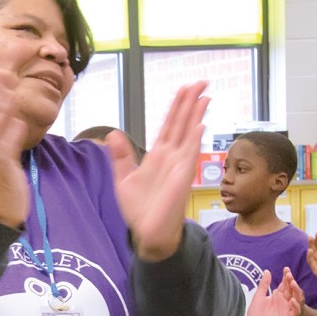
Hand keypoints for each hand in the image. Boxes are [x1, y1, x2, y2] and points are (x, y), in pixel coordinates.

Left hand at [113, 82, 208, 261]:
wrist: (148, 233)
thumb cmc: (139, 209)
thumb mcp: (123, 179)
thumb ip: (120, 156)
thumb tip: (112, 134)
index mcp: (158, 155)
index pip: (169, 125)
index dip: (176, 107)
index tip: (184, 89)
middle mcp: (172, 157)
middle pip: (182, 123)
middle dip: (190, 103)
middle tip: (201, 82)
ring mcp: (179, 166)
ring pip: (189, 134)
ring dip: (196, 115)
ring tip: (204, 95)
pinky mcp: (181, 178)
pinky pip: (189, 155)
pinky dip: (194, 140)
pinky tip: (199, 125)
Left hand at [240, 269, 304, 315]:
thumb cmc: (255, 312)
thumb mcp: (259, 296)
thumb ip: (264, 284)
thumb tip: (267, 271)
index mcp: (278, 295)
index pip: (285, 284)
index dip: (286, 276)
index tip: (286, 269)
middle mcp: (284, 301)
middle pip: (291, 290)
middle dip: (291, 282)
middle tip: (289, 276)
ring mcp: (287, 309)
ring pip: (296, 298)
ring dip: (296, 291)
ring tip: (293, 284)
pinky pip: (295, 311)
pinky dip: (295, 305)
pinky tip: (291, 300)